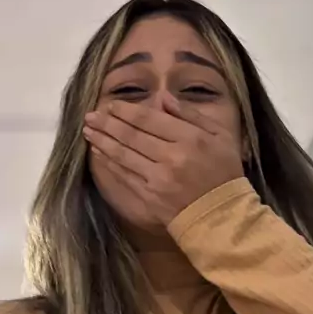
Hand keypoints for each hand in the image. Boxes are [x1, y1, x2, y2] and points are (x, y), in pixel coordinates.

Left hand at [83, 92, 243, 227]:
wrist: (222, 216)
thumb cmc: (224, 173)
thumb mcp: (220, 136)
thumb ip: (191, 114)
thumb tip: (163, 97)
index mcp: (190, 139)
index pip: (150, 119)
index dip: (126, 111)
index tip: (111, 105)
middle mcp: (171, 157)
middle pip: (132, 135)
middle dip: (108, 123)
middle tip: (90, 115)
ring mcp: (158, 179)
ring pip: (124, 154)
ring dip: (103, 140)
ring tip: (88, 130)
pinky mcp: (150, 197)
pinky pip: (125, 175)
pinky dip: (109, 162)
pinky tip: (99, 152)